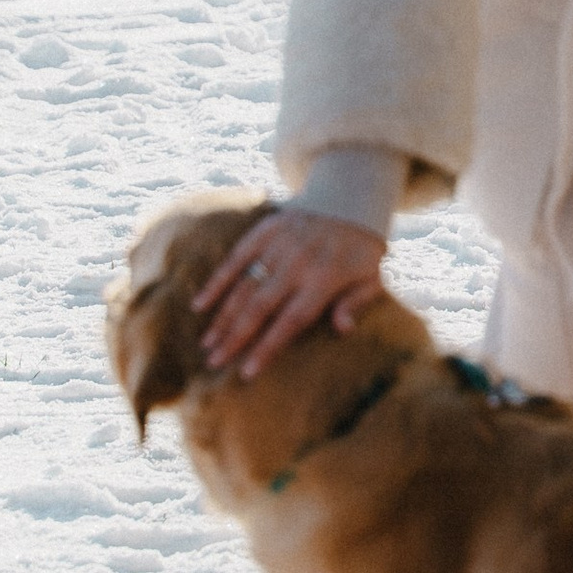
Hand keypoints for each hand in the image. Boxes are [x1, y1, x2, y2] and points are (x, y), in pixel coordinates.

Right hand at [195, 204, 386, 377]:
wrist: (351, 200)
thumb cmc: (362, 250)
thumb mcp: (373, 277)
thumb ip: (357, 303)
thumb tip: (343, 329)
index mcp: (325, 279)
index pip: (291, 321)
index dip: (267, 347)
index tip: (246, 372)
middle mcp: (298, 263)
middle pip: (260, 307)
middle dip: (235, 337)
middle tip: (214, 362)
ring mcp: (279, 245)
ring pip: (244, 286)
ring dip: (223, 316)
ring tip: (206, 344)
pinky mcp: (265, 230)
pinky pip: (236, 257)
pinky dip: (216, 281)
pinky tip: (199, 304)